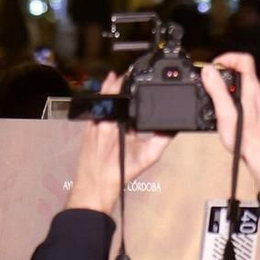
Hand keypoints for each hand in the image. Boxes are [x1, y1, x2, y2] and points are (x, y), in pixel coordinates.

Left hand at [67, 83, 174, 215]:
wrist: (95, 186)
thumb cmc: (118, 172)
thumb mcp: (147, 157)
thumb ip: (162, 140)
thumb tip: (173, 127)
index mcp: (115, 122)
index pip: (120, 93)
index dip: (126, 80)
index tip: (133, 74)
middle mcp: (101, 119)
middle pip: (108, 92)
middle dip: (118, 82)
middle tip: (128, 74)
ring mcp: (91, 122)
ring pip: (99, 98)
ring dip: (108, 89)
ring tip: (117, 81)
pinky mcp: (86, 127)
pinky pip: (93, 107)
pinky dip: (101, 100)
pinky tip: (108, 98)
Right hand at [200, 53, 259, 188]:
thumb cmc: (248, 140)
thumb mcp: (225, 113)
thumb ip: (217, 90)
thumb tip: (209, 72)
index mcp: (252, 88)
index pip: (244, 60)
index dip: (228, 58)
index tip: (215, 65)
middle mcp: (259, 92)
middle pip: (242, 72)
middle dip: (225, 75)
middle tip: (212, 84)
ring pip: (244, 85)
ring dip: (229, 88)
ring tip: (218, 100)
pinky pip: (247, 97)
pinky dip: (235, 98)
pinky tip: (228, 113)